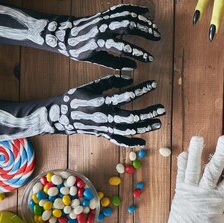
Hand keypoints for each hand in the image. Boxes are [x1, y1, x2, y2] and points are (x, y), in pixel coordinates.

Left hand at [46, 4, 160, 69]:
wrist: (64, 33)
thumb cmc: (79, 50)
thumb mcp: (95, 60)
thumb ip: (115, 63)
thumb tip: (134, 66)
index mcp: (99, 41)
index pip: (123, 47)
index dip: (138, 53)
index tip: (149, 58)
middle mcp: (103, 27)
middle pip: (129, 25)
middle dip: (146, 31)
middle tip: (158, 38)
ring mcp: (104, 18)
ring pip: (128, 15)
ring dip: (144, 21)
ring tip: (155, 28)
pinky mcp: (105, 13)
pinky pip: (122, 8)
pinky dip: (135, 9)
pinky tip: (146, 12)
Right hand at [47, 75, 164, 146]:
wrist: (60, 116)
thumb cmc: (76, 97)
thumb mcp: (91, 85)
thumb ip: (110, 80)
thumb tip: (129, 79)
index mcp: (102, 102)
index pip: (126, 96)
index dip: (141, 90)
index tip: (154, 84)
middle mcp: (105, 117)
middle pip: (132, 117)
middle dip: (149, 113)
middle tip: (162, 109)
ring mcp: (105, 129)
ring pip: (129, 130)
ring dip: (145, 127)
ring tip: (158, 123)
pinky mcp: (104, 135)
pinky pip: (119, 141)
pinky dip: (131, 143)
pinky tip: (143, 142)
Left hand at [146, 135, 223, 222]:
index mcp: (216, 202)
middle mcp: (202, 194)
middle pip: (213, 170)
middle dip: (220, 153)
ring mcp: (189, 192)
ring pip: (193, 169)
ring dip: (196, 152)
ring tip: (198, 137)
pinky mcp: (179, 194)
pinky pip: (181, 176)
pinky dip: (182, 164)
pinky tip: (184, 152)